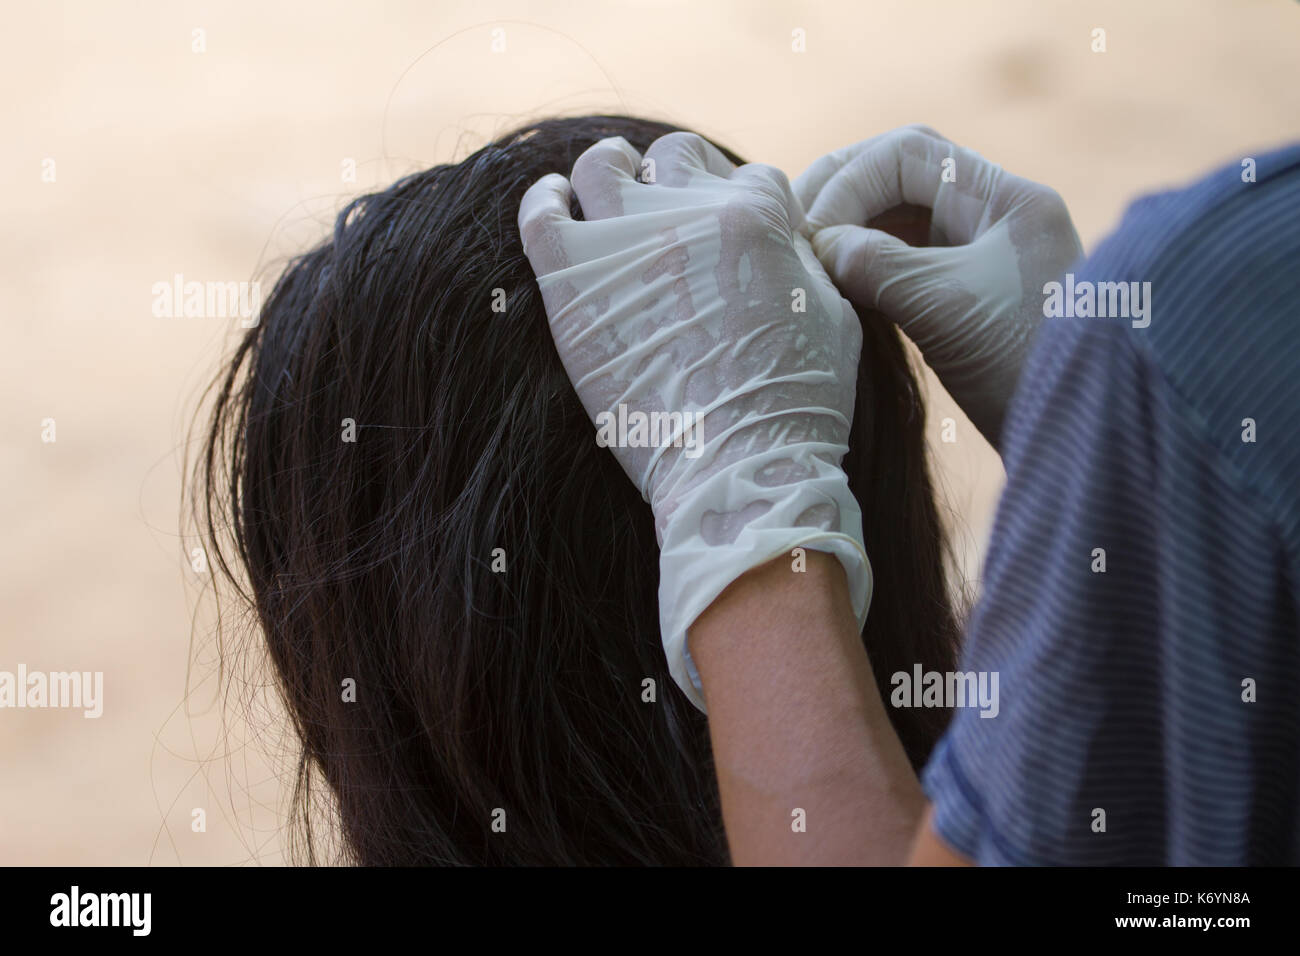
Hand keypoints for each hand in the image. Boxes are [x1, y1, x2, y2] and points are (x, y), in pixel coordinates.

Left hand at [518, 132, 870, 709]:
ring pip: (603, 166)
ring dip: (610, 175)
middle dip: (674, 179)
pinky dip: (543, 198)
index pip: (744, 174)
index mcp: (759, 213)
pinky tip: (555, 205)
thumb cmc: (795, 406)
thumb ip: (805, 261)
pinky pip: (540, 210)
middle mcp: (690, 210)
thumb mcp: (834, 318)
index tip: (721, 240)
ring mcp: (625, 240)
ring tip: (608, 200)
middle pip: (674, 155)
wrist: (735, 469)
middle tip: (665, 218)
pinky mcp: (572, 280)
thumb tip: (785, 241)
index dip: (734, 205)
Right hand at [796, 126, 1082, 447]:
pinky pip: (903, 262)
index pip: (909, 154)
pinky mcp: (966, 299)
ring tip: (806, 258)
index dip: (849, 184)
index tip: (815, 235)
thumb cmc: (1025, 368)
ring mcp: (980, 258)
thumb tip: (818, 244)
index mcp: (1006, 199)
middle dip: (842, 195)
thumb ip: (877, 264)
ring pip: (898, 220)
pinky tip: (832, 284)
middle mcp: (994, 217)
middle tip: (793, 229)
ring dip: (848, 231)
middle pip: (900, 176)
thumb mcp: (944, 308)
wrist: (1079, 436)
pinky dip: (863, 266)